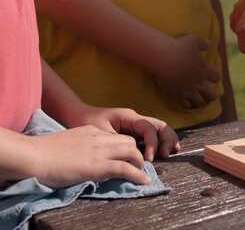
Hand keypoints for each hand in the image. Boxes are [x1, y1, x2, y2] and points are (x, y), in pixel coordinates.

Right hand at [31, 126, 149, 187]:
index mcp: (91, 130)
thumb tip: (86, 156)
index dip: (125, 146)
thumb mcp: (68, 142)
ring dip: (140, 163)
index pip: (116, 136)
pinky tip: (143, 181)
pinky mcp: (99, 165)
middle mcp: (99, 137)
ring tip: (142, 173)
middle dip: (136, 153)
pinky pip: (126, 168)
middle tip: (138, 165)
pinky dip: (138, 175)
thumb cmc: (43, 151)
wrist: (34, 155)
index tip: (127, 155)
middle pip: (129, 141)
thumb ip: (81, 145)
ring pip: (132, 152)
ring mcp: (100, 151)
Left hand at [66, 104, 179, 160]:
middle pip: (159, 125)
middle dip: (166, 139)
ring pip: (158, 129)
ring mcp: (135, 124)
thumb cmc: (84, 121)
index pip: (148, 128)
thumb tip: (129, 156)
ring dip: (166, 140)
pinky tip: (162, 151)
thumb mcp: (98, 132)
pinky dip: (159, 141)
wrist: (73, 113)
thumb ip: (115, 143)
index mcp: (128, 117)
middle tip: (166, 154)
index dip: (152, 143)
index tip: (148, 159)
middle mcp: (135, 119)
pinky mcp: (132, 131)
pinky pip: (150, 134)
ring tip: (170, 152)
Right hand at [155, 35, 220, 108]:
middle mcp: (197, 82)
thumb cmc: (178, 46)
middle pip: (210, 94)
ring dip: (200, 101)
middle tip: (212, 96)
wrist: (163, 58)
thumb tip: (208, 46)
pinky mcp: (176, 94)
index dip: (215, 76)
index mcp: (204, 70)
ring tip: (200, 102)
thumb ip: (203, 44)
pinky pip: (184, 104)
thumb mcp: (194, 40)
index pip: (215, 77)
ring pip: (198, 101)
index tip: (213, 76)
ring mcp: (187, 90)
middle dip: (212, 95)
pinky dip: (187, 104)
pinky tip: (186, 103)